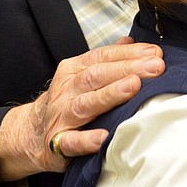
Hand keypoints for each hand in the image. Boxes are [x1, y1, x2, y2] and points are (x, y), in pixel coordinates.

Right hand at [0, 38, 163, 180]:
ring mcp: (60, 116)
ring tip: (134, 87)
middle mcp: (66, 90)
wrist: (31, 132)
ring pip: (85, 104)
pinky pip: (71, 142)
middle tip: (155, 68)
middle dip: (127, 69)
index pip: (103, 56)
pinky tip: (104, 137)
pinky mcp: (56, 144)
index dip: (129, 54)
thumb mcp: (81, 75)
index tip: (154, 54)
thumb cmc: (66, 102)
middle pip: (96, 76)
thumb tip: (131, 42)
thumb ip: (106, 59)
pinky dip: (87, 140)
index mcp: (73, 70)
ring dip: (110, 95)